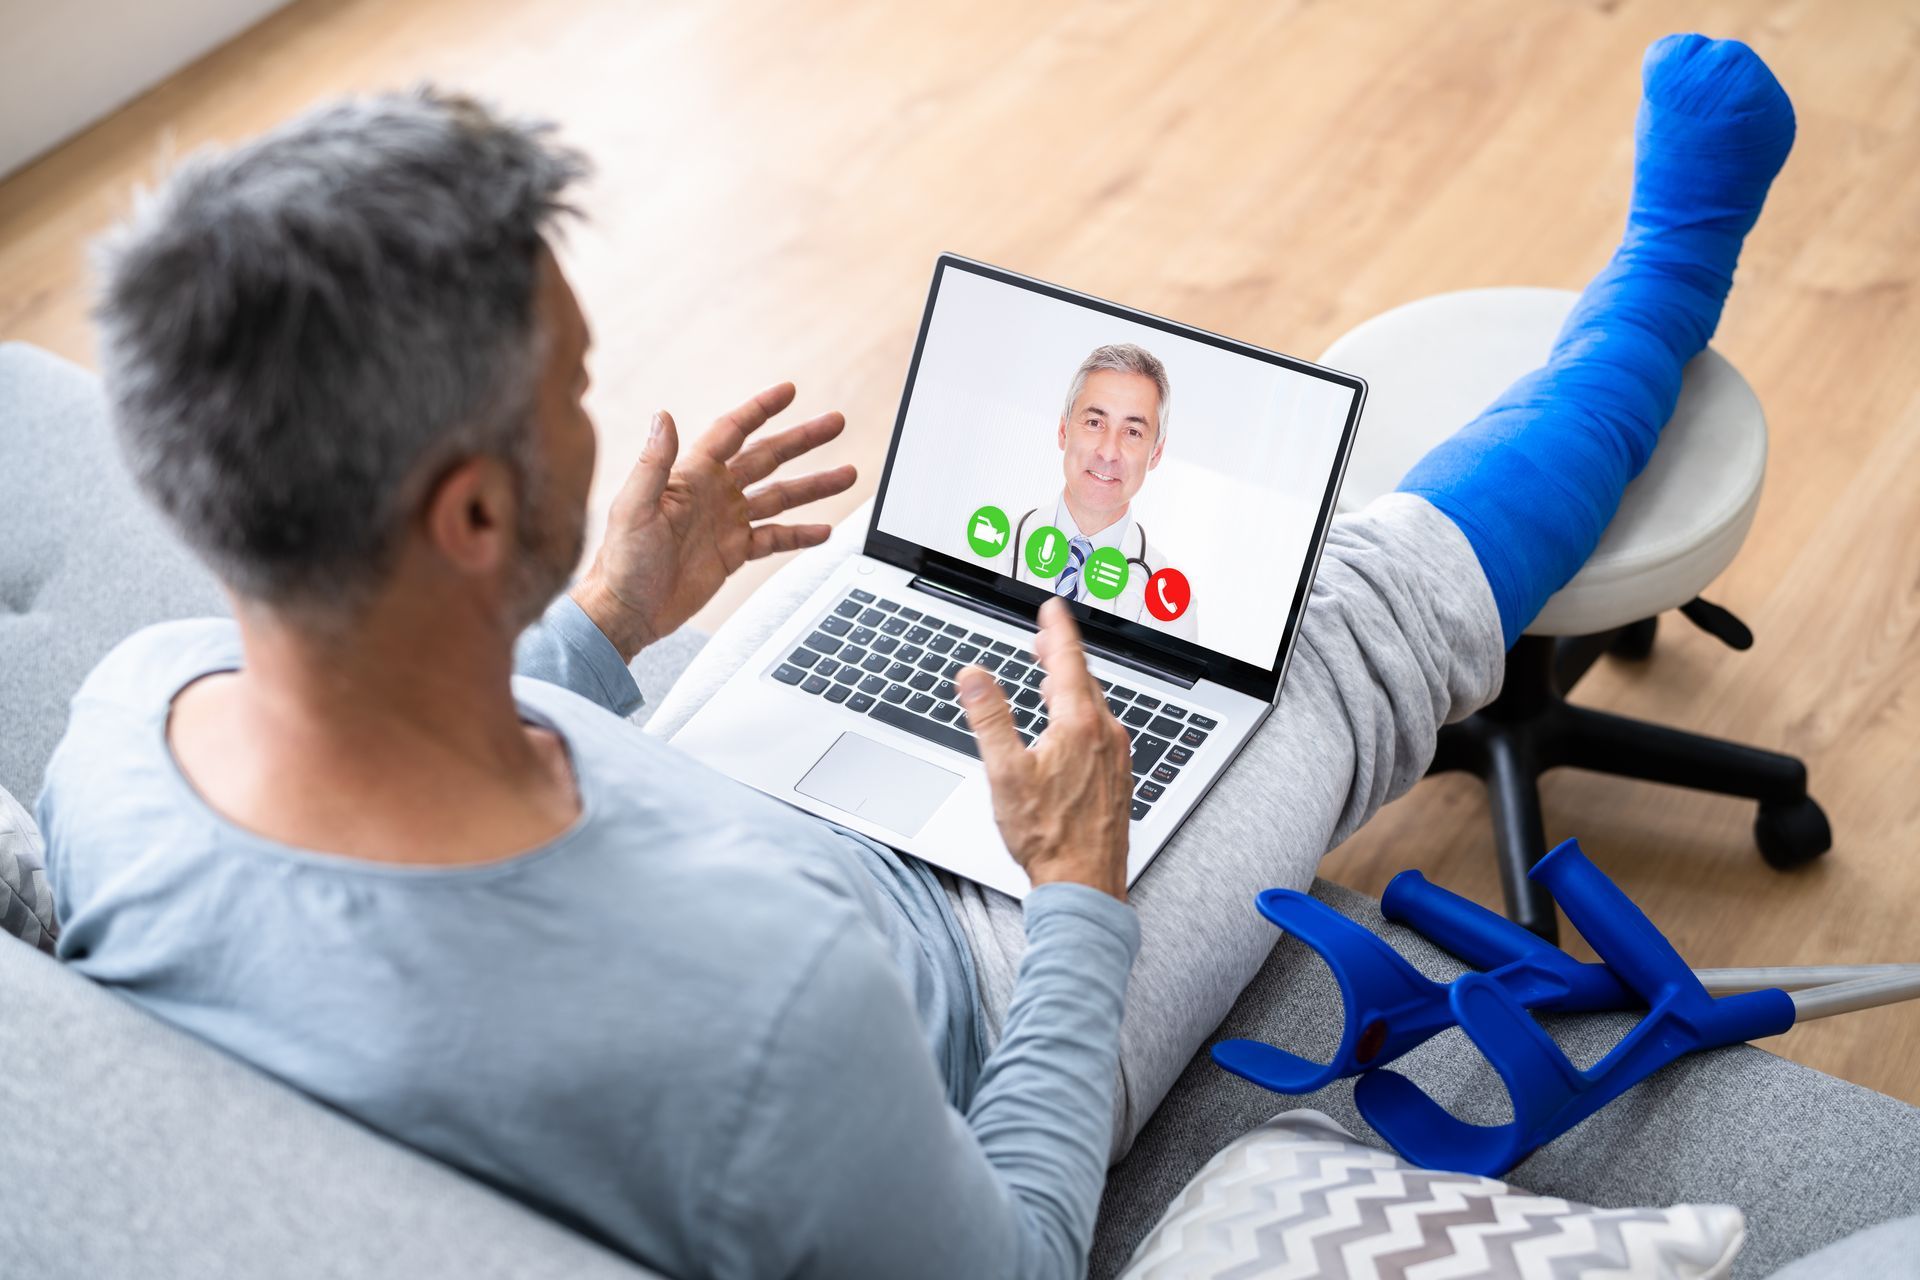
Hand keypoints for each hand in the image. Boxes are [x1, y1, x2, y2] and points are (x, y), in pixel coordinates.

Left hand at [572, 383, 856, 659]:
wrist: (626, 611)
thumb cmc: (621, 560)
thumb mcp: (634, 507)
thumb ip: (653, 463)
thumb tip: (664, 416)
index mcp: (692, 476)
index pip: (733, 432)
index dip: (760, 410)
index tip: (788, 392)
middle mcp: (714, 493)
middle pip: (767, 458)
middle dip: (802, 440)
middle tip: (834, 424)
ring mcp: (726, 522)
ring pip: (780, 497)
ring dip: (813, 486)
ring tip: (846, 475)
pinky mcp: (733, 553)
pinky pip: (775, 538)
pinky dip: (800, 534)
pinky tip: (823, 530)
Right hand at [958, 599, 1133, 900]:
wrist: (1085, 884)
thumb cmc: (1047, 836)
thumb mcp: (1005, 772)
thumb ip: (989, 717)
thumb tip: (973, 675)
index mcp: (1079, 725)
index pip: (1069, 660)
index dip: (1057, 629)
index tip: (1052, 607)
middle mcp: (1105, 735)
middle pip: (1084, 680)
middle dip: (1061, 654)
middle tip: (1044, 638)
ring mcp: (1117, 757)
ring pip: (1094, 705)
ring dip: (1072, 684)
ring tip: (1051, 676)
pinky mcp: (1119, 778)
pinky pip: (1101, 729)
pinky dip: (1082, 712)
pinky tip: (1070, 725)